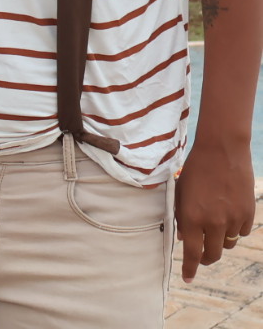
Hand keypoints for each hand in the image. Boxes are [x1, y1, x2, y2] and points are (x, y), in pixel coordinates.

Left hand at [174, 137, 254, 280]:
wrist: (222, 151)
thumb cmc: (195, 170)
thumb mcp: (181, 193)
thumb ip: (181, 217)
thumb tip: (184, 238)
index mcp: (192, 218)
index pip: (191, 253)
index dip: (189, 268)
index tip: (187, 278)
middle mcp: (214, 222)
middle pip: (212, 254)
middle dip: (205, 259)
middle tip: (200, 257)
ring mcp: (233, 219)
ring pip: (228, 244)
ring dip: (219, 242)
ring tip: (212, 229)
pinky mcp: (248, 214)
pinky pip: (241, 232)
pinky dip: (233, 230)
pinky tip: (227, 216)